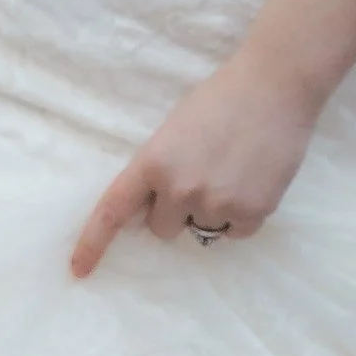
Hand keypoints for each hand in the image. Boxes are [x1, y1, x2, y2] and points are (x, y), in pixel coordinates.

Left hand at [69, 50, 319, 277]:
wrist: (276, 85)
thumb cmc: (221, 98)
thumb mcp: (174, 130)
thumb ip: (159, 167)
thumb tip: (154, 206)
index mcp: (153, 161)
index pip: (113, 210)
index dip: (93, 243)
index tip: (79, 270)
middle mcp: (180, 188)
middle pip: (163, 228)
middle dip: (176, 209)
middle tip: (203, 173)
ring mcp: (216, 203)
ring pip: (202, 229)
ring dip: (212, 210)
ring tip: (234, 170)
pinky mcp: (252, 211)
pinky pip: (237, 231)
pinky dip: (243, 213)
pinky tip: (254, 179)